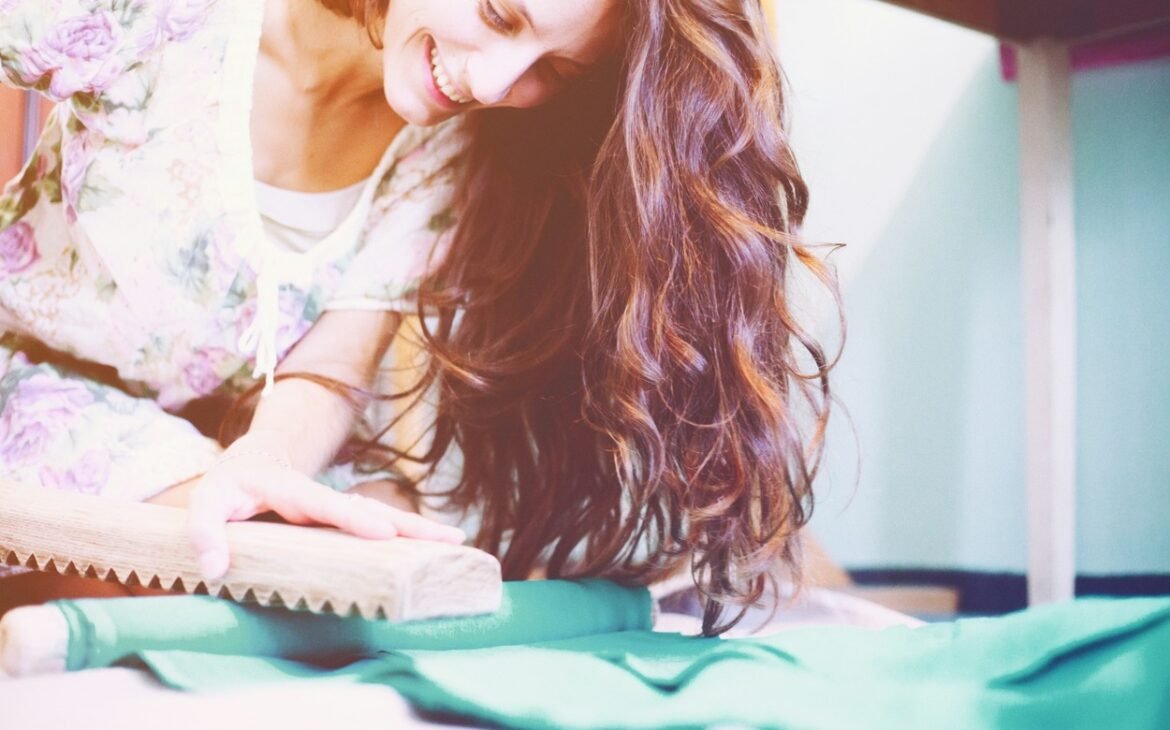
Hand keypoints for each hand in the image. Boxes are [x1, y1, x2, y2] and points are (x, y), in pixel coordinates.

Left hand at [187, 446, 464, 580]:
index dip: (354, 518)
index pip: (325, 504)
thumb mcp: (204, 503)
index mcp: (290, 490)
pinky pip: (380, 529)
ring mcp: (337, 509)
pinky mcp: (346, 521)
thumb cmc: (227, 487)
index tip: (383, 532)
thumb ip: (204, 532)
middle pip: (371, 509)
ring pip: (384, 517)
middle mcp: (322, 498)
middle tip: (447, 539)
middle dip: (409, 525)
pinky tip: (437, 549)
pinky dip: (409, 538)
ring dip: (419, 531)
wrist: (253, 463)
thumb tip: (215, 570)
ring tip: (457, 543)